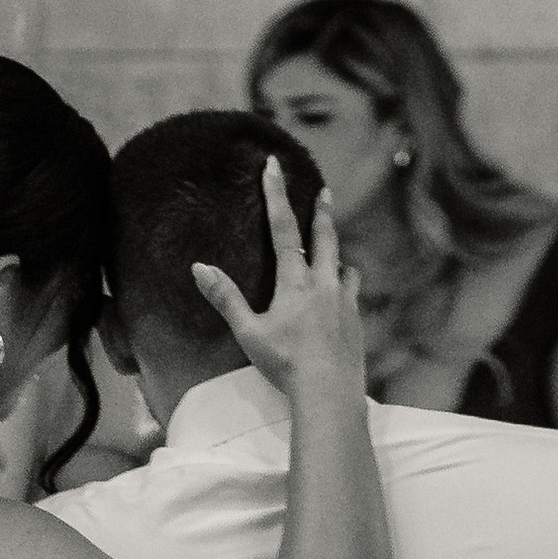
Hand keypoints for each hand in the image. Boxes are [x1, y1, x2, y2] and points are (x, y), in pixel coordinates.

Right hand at [192, 162, 364, 399]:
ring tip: (335, 256)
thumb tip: (199, 267)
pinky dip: (346, 288)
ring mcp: (345, 302)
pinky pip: (353, 294)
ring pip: (344, 267)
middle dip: (322, 213)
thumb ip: (225, 298)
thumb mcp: (248, 332)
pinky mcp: (358, 321)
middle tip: (325, 193)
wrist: (330, 392)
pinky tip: (342, 298)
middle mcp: (324, 285)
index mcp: (296, 283)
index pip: (283, 229)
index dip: (276, 195)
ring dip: (337, 256)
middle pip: (325, 239)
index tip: (274, 166)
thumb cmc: (285, 363)